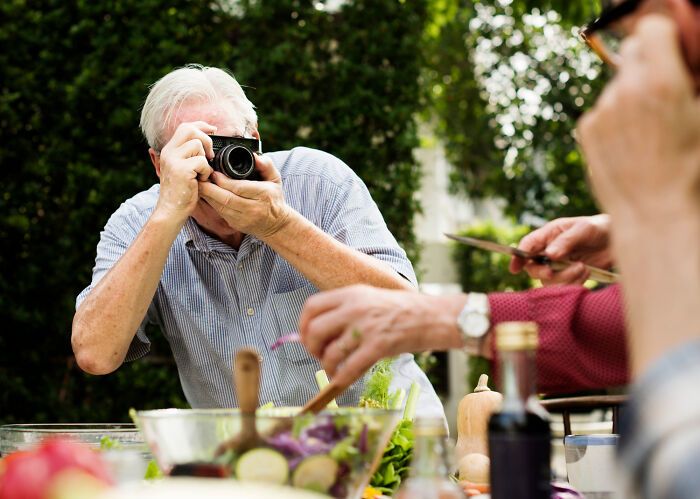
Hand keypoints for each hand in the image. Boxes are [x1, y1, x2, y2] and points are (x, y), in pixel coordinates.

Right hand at [154, 121, 215, 220]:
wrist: (171, 211)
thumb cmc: (181, 193)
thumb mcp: (183, 169)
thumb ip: (190, 156)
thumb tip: (207, 142)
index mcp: (169, 150)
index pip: (185, 127)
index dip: (201, 125)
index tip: (213, 129)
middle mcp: (169, 152)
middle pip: (190, 129)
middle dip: (206, 139)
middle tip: (210, 156)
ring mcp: (173, 159)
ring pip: (198, 145)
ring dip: (205, 160)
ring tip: (200, 174)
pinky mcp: (181, 169)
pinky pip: (202, 161)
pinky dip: (206, 172)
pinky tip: (199, 181)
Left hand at [198, 155, 290, 238]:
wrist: (275, 224)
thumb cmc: (273, 197)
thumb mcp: (275, 179)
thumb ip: (266, 165)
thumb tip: (255, 156)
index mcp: (263, 195)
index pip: (239, 188)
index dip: (223, 181)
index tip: (214, 172)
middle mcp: (254, 208)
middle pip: (227, 198)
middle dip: (210, 188)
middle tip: (200, 177)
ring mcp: (244, 218)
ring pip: (220, 207)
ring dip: (207, 195)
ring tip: (199, 184)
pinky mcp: (236, 224)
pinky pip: (220, 212)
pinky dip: (211, 202)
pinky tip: (206, 194)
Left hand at [298, 285, 461, 389]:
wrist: (433, 316)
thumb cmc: (402, 310)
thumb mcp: (369, 299)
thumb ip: (345, 310)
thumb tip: (319, 331)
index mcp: (351, 294)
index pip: (311, 307)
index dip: (302, 325)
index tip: (305, 337)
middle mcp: (355, 308)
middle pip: (314, 330)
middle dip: (310, 348)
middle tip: (318, 355)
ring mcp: (366, 327)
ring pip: (330, 352)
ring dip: (326, 366)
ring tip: (332, 370)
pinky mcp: (379, 345)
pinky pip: (349, 367)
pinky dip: (341, 379)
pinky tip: (341, 380)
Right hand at [509, 215, 612, 285]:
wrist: (619, 240)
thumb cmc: (599, 228)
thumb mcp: (584, 229)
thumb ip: (566, 241)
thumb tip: (549, 255)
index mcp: (548, 235)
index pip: (527, 246)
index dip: (518, 257)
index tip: (515, 268)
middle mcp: (550, 251)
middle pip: (533, 268)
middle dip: (544, 272)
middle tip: (553, 271)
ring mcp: (559, 265)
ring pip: (549, 281)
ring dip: (564, 278)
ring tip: (582, 267)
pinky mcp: (570, 276)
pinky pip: (564, 287)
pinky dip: (574, 283)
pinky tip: (586, 272)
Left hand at [577, 15, 699, 222]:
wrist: (652, 211)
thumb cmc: (688, 167)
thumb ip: (688, 83)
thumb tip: (680, 68)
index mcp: (661, 82)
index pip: (652, 31)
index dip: (664, 40)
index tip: (672, 56)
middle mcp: (625, 91)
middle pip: (631, 51)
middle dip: (646, 64)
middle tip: (660, 90)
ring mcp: (601, 110)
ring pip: (616, 84)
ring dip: (629, 95)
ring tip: (647, 130)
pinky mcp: (586, 128)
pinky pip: (601, 109)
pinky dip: (613, 118)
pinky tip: (629, 144)